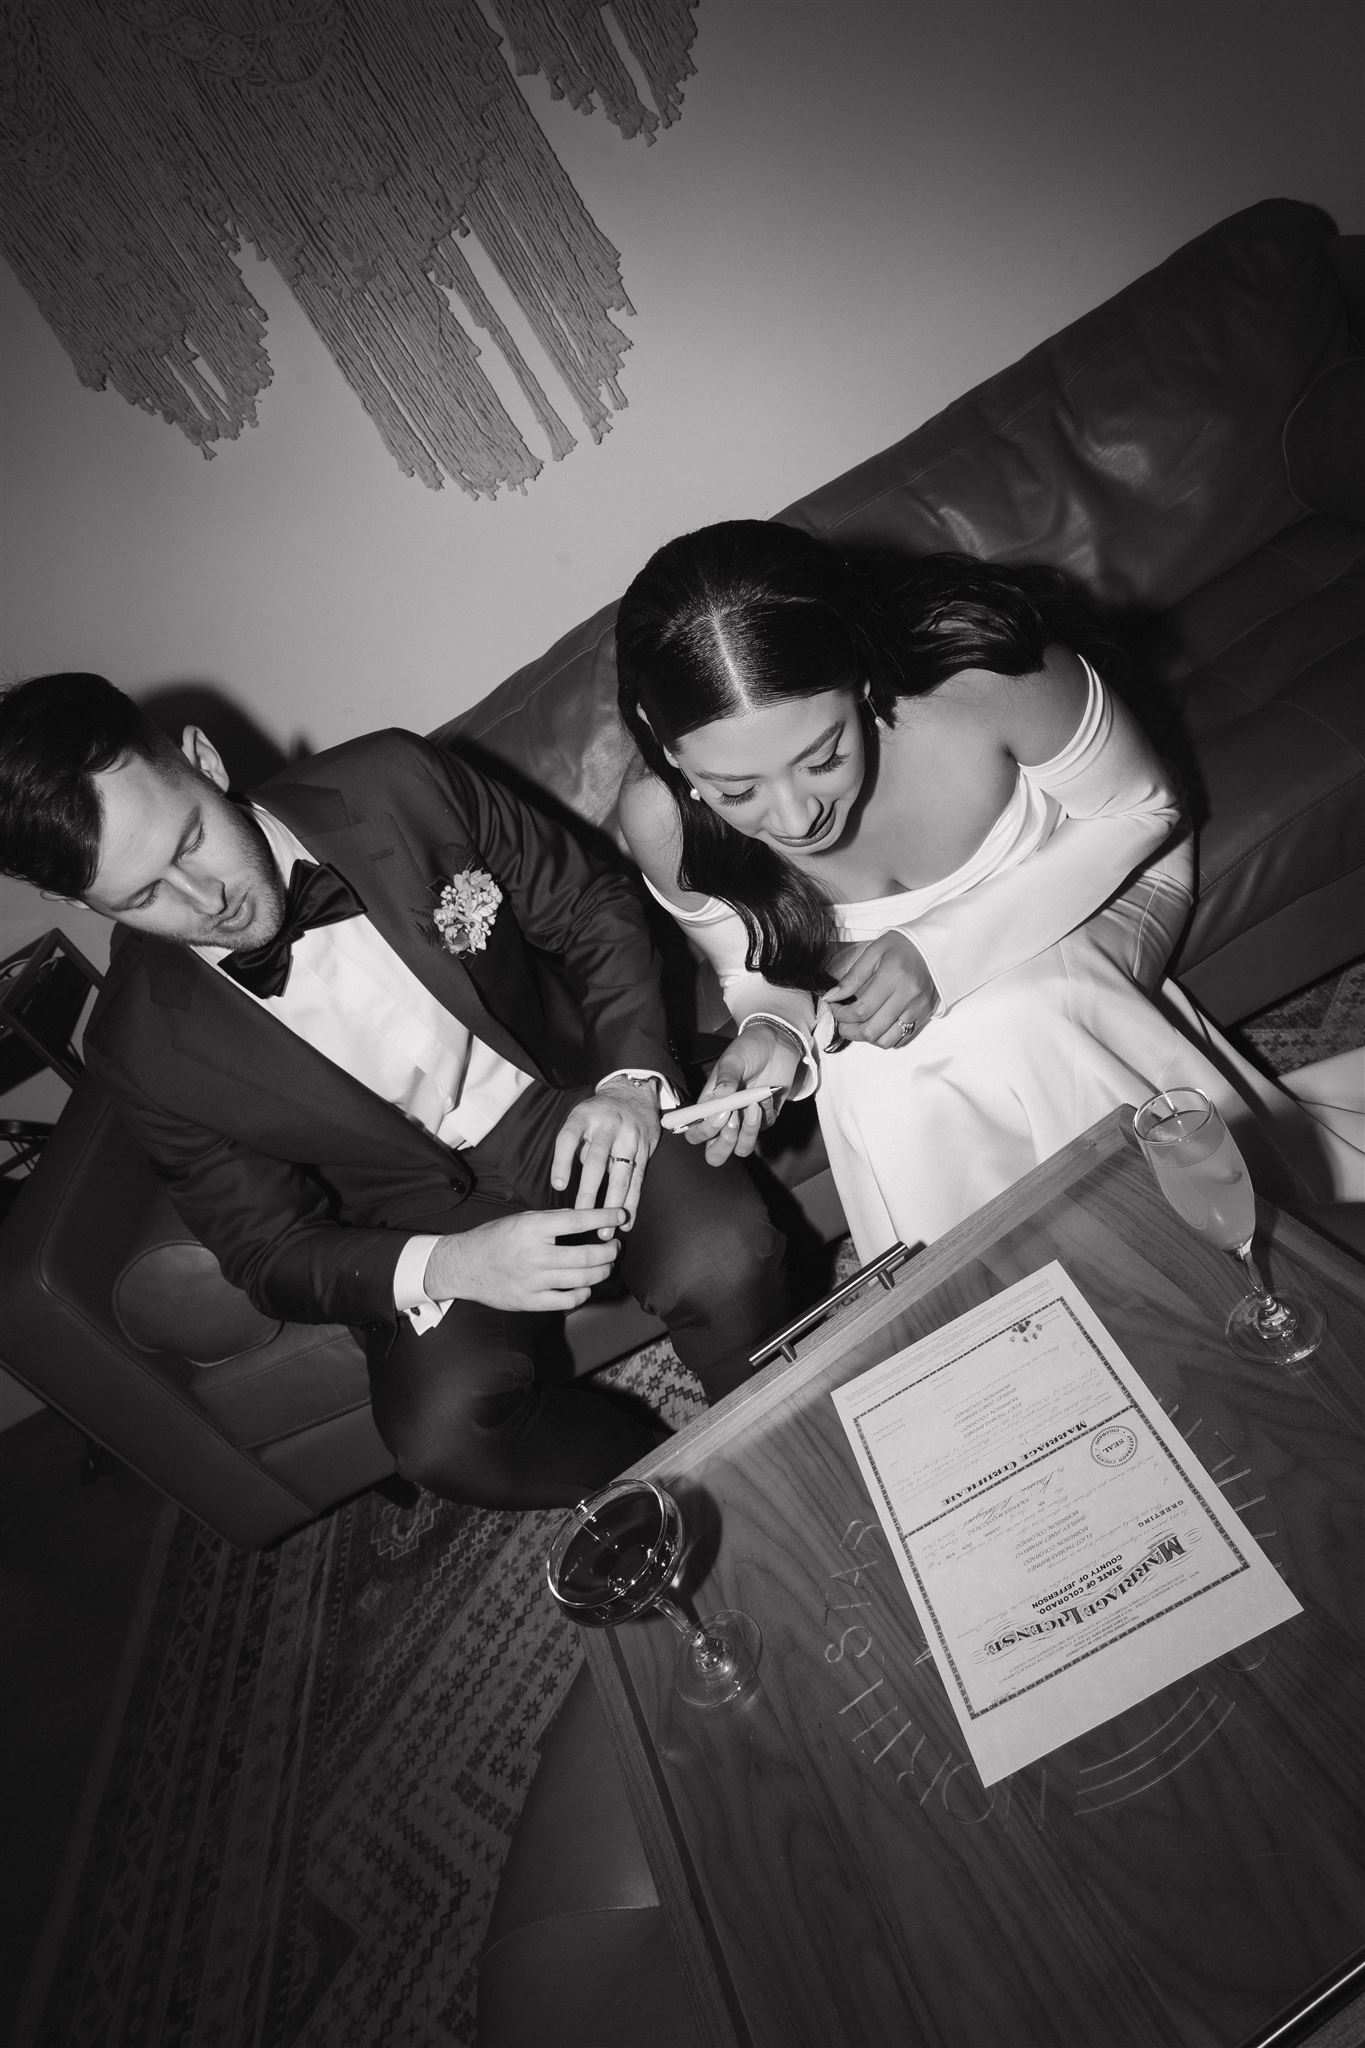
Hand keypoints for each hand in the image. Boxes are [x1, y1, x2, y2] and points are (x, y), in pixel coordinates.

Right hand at [424, 1208, 626, 1312]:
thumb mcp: (521, 1219)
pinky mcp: (530, 1301)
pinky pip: (567, 1301)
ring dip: (602, 1271)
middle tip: (615, 1246)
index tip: (620, 1216)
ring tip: (606, 1264)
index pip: (578, 1221)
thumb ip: (553, 1220)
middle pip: (586, 1255)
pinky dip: (583, 1294)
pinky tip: (586, 1285)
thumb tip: (588, 1218)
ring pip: (582, 1280)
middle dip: (609, 1251)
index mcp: (532, 1228)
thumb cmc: (495, 1238)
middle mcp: (534, 1255)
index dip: (604, 1218)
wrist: (464, 1266)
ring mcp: (533, 1281)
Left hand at [551, 1079, 660, 1232]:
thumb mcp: (580, 1117)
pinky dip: (632, 1201)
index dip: (562, 1162)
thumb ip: (575, 1146)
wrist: (633, 1092)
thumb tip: (569, 1181)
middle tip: (581, 1217)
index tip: (558, 1186)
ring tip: (605, 1230)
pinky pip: (638, 1179)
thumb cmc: (598, 1113)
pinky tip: (626, 1220)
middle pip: (596, 1162)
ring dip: (612, 1204)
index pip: (568, 1138)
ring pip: (620, 1175)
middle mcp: (607, 1126)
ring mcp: (629, 1137)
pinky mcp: (645, 1148)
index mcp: (584, 1117)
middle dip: (588, 1193)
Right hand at [684, 1022, 801, 1165]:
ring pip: (742, 1148)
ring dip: (749, 1132)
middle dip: (724, 1144)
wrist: (775, 1042)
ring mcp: (745, 1122)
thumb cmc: (747, 1049)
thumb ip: (726, 1078)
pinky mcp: (766, 1118)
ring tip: (756, 1104)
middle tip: (735, 1120)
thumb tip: (720, 1098)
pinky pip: (765, 1128)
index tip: (723, 1113)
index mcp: (709, 1106)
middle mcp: (724, 1119)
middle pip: (716, 1153)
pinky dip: (766, 1113)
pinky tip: (767, 1093)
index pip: (696, 1133)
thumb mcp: (733, 1059)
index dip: (705, 1131)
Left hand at [825, 931, 937, 1047]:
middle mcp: (907, 997)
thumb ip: (851, 978)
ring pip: (885, 1041)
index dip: (841, 1014)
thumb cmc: (901, 946)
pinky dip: (883, 1037)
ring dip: (865, 1038)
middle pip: (871, 1030)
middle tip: (842, 1022)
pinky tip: (875, 1024)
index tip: (833, 1007)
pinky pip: (900, 1039)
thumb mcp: (873, 954)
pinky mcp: (923, 1016)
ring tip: (857, 1025)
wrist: (933, 947)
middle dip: (849, 1030)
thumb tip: (831, 997)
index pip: (860, 1010)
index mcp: (892, 978)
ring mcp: (917, 1010)